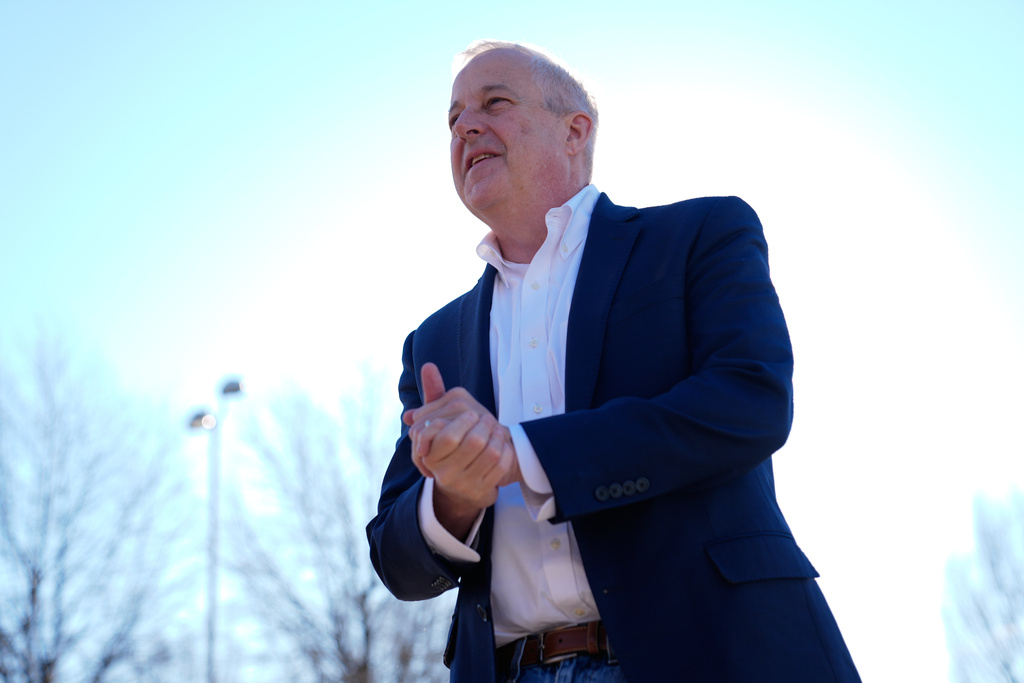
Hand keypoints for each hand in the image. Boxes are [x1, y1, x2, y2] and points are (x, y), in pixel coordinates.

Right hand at [404, 363, 520, 536]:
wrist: (465, 479)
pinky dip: (506, 453)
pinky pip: (500, 468)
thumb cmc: (451, 440)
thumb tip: (428, 365)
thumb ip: (434, 393)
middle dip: (484, 427)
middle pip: (472, 443)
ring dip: (497, 437)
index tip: (473, 413)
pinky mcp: (482, 490)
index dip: (464, 421)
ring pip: (489, 454)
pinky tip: (505, 445)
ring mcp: (463, 483)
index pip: (447, 435)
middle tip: (488, 418)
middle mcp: (444, 472)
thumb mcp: (439, 417)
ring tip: (498, 428)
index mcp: (430, 455)